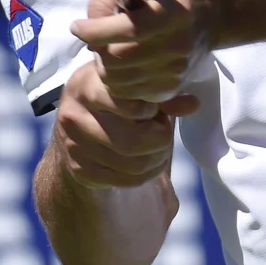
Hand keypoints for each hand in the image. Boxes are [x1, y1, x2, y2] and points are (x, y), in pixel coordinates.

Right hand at [52, 58, 198, 189]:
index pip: (125, 104)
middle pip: (131, 142)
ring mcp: (72, 145)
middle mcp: (73, 115)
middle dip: (160, 140)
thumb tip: (193, 104)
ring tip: (159, 144)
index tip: (155, 108)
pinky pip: (125, 180)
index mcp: (85, 84)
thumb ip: (162, 92)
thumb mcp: (134, 87)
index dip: (151, 109)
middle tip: (164, 130)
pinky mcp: (79, 171)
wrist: (80, 124)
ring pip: (131, 164)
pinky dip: (147, 174)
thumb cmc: (116, 97)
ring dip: (157, 158)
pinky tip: (149, 160)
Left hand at [71, 0, 211, 102]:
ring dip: (104, 65)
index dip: (96, 30)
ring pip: (120, 80)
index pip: (129, 29)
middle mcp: (178, 44)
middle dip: (97, 48)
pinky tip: (120, 64)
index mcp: (172, 12)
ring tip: (107, 49)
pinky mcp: (171, 88)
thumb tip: (90, 22)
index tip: (77, 26)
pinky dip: (117, 81)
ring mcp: (176, 70)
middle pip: (120, 58)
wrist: (203, 12)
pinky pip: (130, 94)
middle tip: (94, 37)